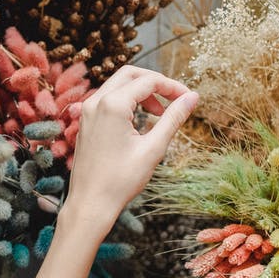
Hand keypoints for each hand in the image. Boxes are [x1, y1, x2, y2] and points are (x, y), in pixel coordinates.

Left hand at [62, 65, 197, 225]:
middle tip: (174, 100)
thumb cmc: (121, 180)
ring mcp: (87, 111)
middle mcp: (95, 101)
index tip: (188, 98)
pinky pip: (108, 99)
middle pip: (130, 74)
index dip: (172, 86)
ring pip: (118, 85)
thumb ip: (173, 118)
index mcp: (112, 105)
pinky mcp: (86, 121)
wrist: (90, 203)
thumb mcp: (153, 148)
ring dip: (141, 92)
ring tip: (160, 114)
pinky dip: (128, 102)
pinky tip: (141, 121)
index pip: (148, 81)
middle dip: (155, 83)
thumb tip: (193, 97)